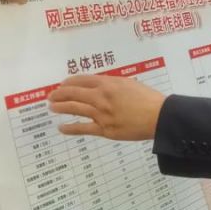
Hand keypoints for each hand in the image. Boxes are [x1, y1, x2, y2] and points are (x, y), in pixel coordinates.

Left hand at [49, 75, 164, 140]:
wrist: (159, 116)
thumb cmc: (148, 98)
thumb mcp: (129, 83)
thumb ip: (112, 84)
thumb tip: (99, 86)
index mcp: (108, 83)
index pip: (82, 80)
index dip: (69, 82)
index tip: (63, 84)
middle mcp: (101, 96)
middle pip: (74, 93)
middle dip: (60, 93)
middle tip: (51, 95)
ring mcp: (101, 114)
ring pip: (74, 108)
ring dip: (60, 107)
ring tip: (52, 107)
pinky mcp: (105, 129)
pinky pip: (83, 128)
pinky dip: (70, 128)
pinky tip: (61, 127)